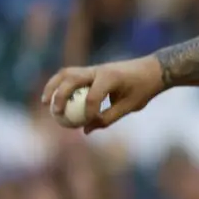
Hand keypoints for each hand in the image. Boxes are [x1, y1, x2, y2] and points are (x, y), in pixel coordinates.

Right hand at [41, 56, 164, 133]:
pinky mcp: (92, 71)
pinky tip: (54, 99)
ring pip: (67, 73)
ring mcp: (94, 69)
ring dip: (53, 86)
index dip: (88, 112)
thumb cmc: (143, 89)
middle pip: (72, 79)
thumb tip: (85, 130)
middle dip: (60, 96)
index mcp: (111, 77)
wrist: (152, 69)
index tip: (86, 124)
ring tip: (45, 103)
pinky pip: (71, 76)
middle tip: (55, 113)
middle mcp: (99, 70)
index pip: (93, 96)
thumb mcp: (130, 106)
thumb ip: (108, 118)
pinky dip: (60, 85)